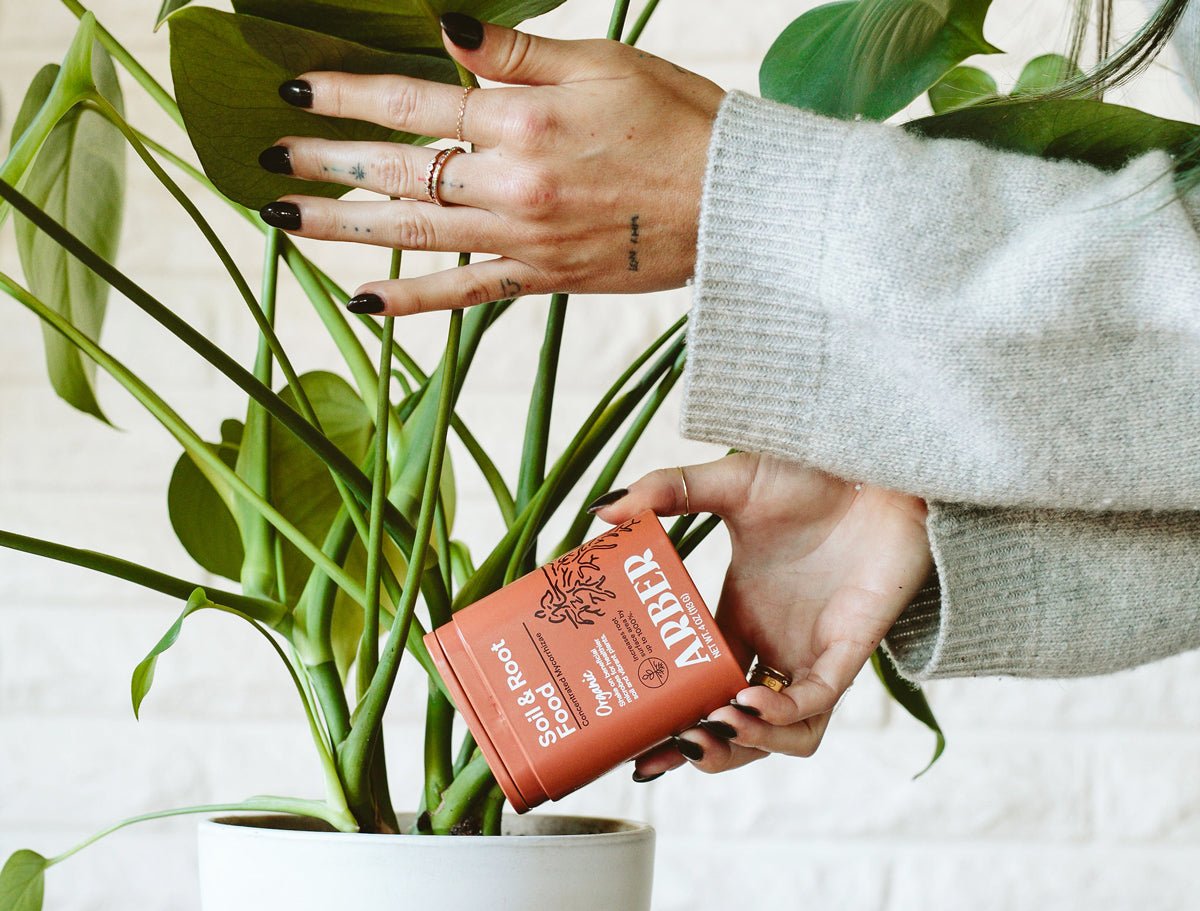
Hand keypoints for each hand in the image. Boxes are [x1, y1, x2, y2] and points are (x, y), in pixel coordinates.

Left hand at [259, 14, 724, 313]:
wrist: (734, 208)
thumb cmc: (678, 121)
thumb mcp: (603, 62)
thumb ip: (517, 53)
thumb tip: (443, 31)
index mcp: (524, 125)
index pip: (414, 103)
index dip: (348, 91)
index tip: (296, 86)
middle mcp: (512, 189)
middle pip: (400, 172)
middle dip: (327, 161)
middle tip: (268, 158)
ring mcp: (524, 242)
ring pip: (416, 235)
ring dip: (344, 229)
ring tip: (285, 224)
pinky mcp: (543, 280)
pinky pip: (466, 293)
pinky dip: (414, 299)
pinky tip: (364, 300)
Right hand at [590, 454, 932, 778]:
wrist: (878, 465)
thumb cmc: (812, 476)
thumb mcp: (729, 484)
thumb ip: (666, 493)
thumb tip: (603, 514)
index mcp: (737, 621)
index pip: (697, 689)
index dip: (666, 721)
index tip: (627, 737)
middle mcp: (772, 647)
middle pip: (734, 728)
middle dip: (696, 752)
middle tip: (653, 758)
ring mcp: (810, 654)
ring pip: (780, 735)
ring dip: (741, 747)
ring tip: (705, 731)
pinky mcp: (847, 651)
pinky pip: (814, 705)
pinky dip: (778, 716)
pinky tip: (742, 704)